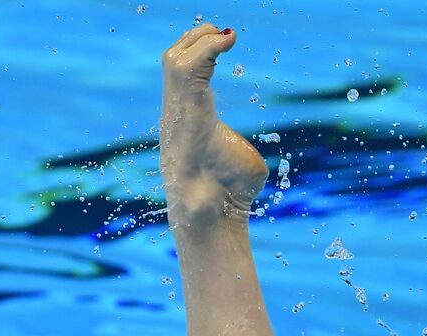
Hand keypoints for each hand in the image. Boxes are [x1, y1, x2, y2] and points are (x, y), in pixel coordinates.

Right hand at [159, 25, 268, 227]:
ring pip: (175, 59)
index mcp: (188, 121)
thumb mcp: (242, 162)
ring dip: (199, 40)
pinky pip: (189, 67)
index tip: (227, 43)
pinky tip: (229, 41)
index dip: (202, 54)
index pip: (184, 77)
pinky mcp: (187, 109)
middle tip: (222, 33)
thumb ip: (242, 151)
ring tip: (224, 35)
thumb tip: (254, 163)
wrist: (212, 210)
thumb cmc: (230, 193)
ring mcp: (177, 111)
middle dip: (194, 39)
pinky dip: (209, 48)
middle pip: (173, 60)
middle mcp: (177, 112)